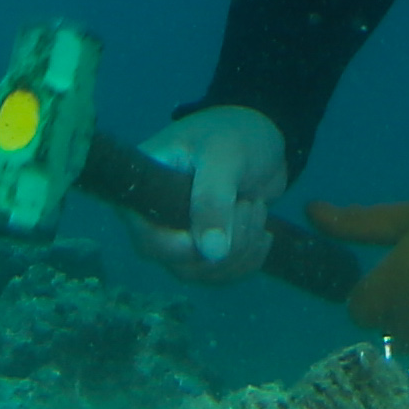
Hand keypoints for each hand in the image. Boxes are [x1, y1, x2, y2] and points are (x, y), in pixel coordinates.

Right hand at [130, 106, 290, 285]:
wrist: (262, 140)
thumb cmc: (236, 133)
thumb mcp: (225, 156)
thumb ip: (213, 199)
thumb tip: (210, 252)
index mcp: (145, 188)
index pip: (146, 237)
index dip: (179, 246)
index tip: (216, 233)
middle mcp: (154, 217)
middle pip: (176, 262)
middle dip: (223, 245)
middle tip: (250, 206)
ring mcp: (178, 235)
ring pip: (201, 272)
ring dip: (240, 251)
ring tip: (257, 208)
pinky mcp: (203, 247)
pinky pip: (219, 274)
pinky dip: (247, 261)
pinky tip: (263, 233)